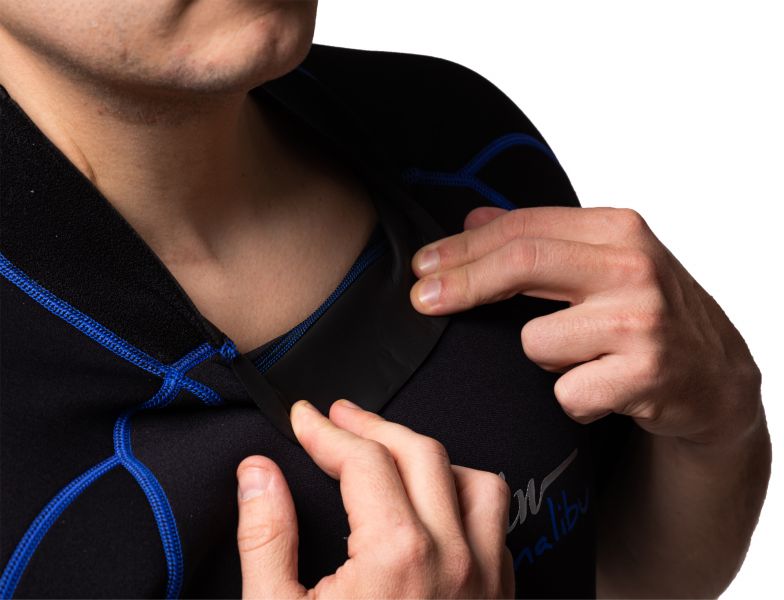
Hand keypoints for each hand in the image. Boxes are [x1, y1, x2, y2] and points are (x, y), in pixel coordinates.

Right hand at [235, 398, 514, 598]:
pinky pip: (496, 523)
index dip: (324, 430)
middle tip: (339, 418)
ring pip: (475, 479)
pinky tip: (434, 504)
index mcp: (397, 555)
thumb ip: (266, 539)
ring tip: (391, 454)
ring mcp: (487, 578)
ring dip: (430, 457)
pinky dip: (465, 496)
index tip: (304, 418)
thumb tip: (257, 473)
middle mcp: (454, 557)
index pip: (362, 459)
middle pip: (420, 452)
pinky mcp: (502, 597)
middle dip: (373, 426)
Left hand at [409, 206, 762, 445]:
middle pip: (520, 264)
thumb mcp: (603, 261)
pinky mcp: (645, 375)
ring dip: (544, 358)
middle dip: (459, 283)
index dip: (463, 248)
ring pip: (535, 342)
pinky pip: (564, 393)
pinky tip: (602, 389)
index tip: (423, 266)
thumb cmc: (646, 312)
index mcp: (619, 228)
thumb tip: (470, 218)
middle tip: (422, 299)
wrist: (714, 376)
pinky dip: (572, 398)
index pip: (523, 228)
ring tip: (582, 357)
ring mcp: (642, 321)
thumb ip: (541, 237)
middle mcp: (634, 267)